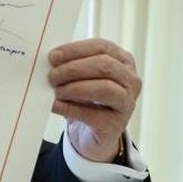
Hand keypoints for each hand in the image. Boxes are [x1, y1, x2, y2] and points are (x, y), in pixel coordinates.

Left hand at [48, 38, 141, 162]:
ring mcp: (127, 103)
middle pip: (104, 65)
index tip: (54, 56)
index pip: (102, 47)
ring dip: (75, 88)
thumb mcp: (81, 78)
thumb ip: (71, 66)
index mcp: (123, 61)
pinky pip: (92, 114)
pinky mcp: (116, 125)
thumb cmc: (86, 99)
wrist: (90, 134)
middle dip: (74, 69)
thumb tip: (52, 60)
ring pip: (104, 88)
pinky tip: (55, 106)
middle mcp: (130, 80)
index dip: (76, 50)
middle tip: (52, 76)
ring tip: (56, 91)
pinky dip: (70, 108)